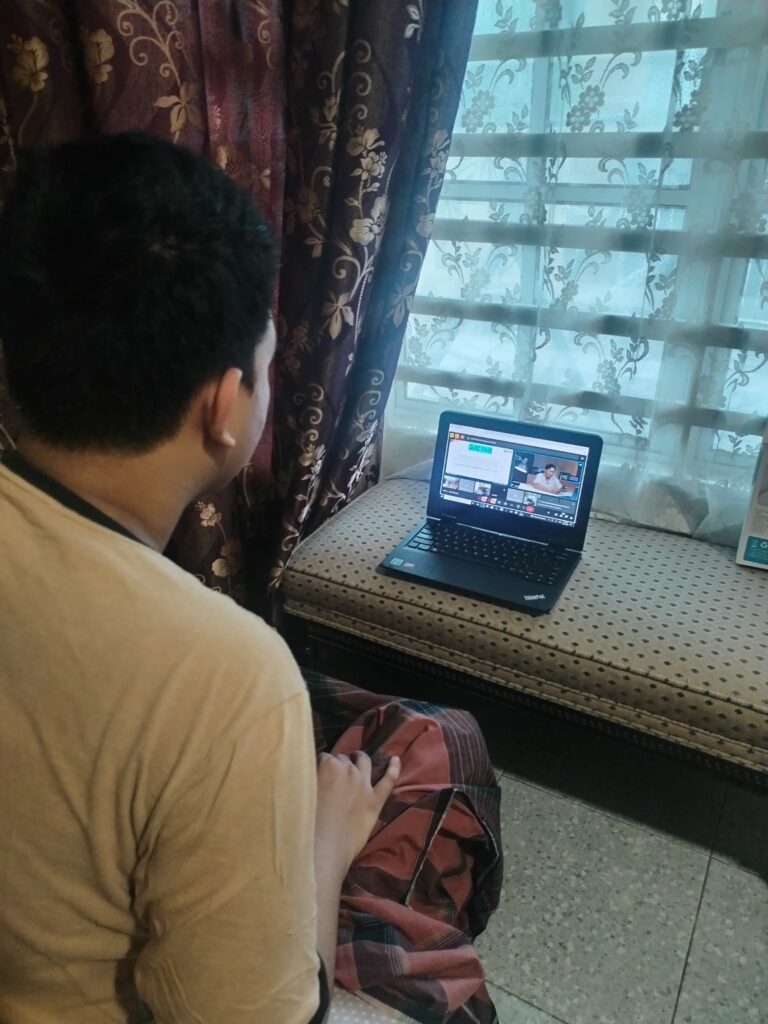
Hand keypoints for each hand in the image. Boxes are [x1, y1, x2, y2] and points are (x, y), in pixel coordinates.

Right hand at [315, 750, 400, 872]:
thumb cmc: (306, 822)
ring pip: (364, 762)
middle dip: (338, 763)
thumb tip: (308, 773)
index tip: (317, 773)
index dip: (320, 764)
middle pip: (343, 759)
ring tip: (357, 757)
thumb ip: (306, 778)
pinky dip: (393, 769)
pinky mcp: (375, 800)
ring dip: (360, 758)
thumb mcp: (300, 792)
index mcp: (327, 765)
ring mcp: (364, 784)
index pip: (324, 756)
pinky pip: (388, 781)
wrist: (324, 847)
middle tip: (332, 775)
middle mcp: (347, 770)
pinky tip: (395, 759)